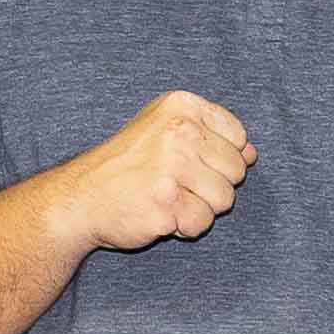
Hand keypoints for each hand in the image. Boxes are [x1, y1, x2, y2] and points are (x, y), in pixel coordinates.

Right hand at [63, 89, 255, 254]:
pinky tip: (160, 214)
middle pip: (236, 170)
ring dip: (199, 207)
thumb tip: (252, 153)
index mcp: (181, 106)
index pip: (238, 136)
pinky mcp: (166, 204)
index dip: (219, 157)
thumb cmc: (127, 165)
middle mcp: (180, 132)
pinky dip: (184, 227)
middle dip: (211, 185)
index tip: (186, 160)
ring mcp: (172, 168)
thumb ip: (212, 136)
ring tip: (168, 198)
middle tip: (173, 182)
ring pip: (224, 200)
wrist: (81, 197)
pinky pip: (201, 223)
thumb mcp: (165, 131)